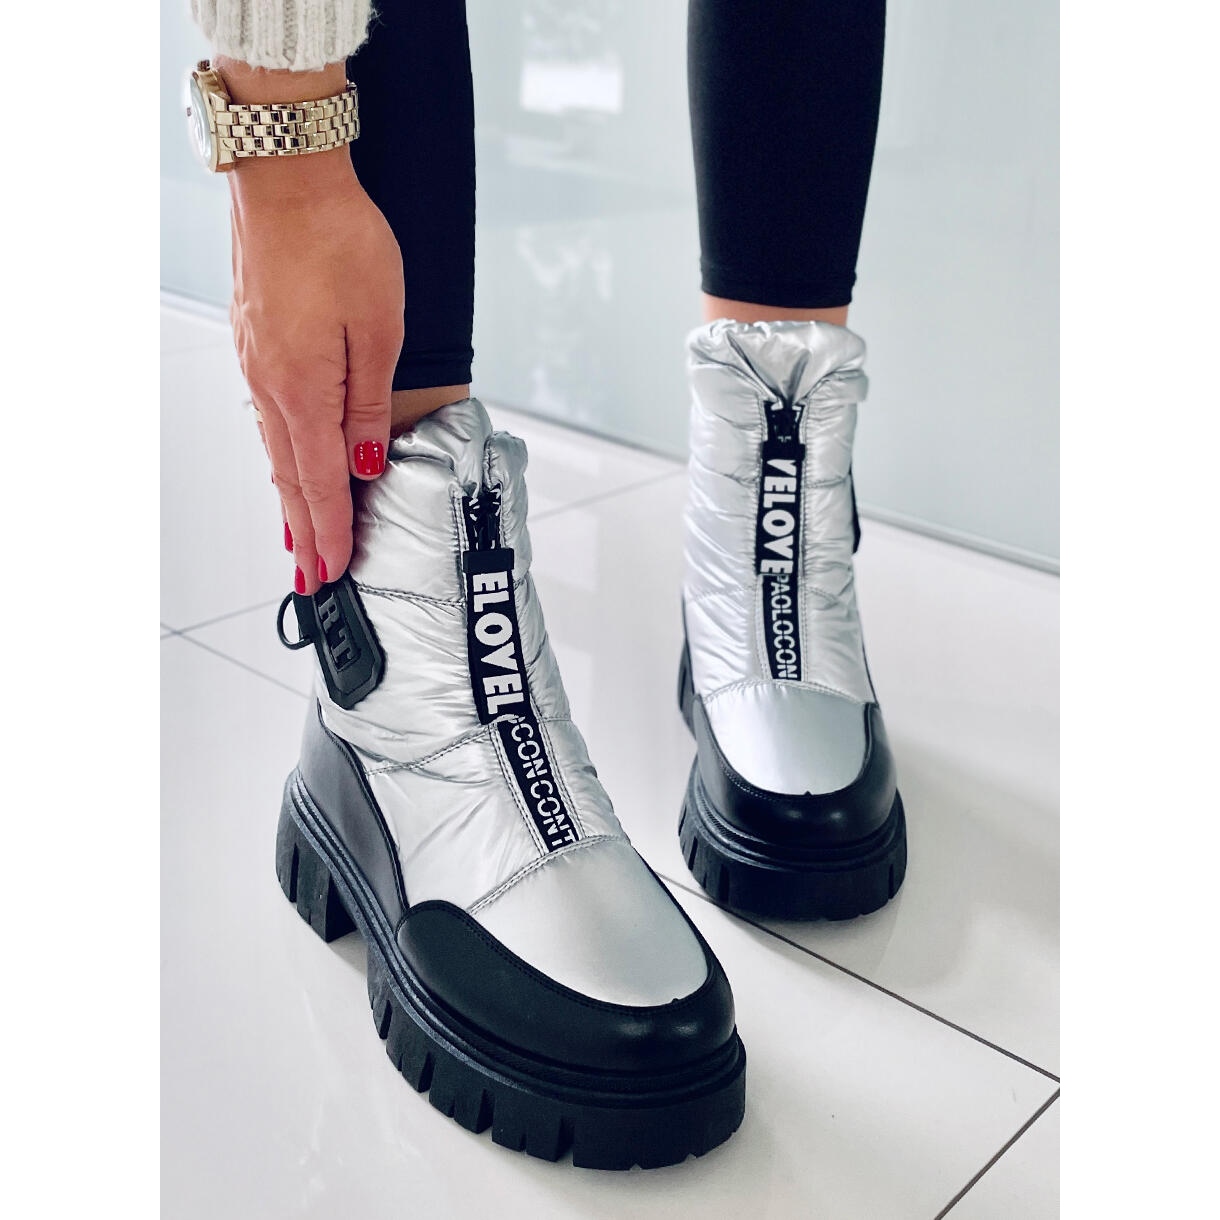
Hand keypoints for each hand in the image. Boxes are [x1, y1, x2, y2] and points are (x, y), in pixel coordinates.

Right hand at [222, 59, 403, 595]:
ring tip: (301, 541)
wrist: (288, 178)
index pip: (321, 482)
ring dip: (291, 501)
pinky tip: (286, 468)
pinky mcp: (257, 344)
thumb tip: (364, 461)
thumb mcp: (378, 330)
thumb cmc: (341, 243)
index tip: (335, 573)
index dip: (332, 532)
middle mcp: (271, 386)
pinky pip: (271, 419)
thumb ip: (369, 404)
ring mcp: (257, 365)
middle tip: (312, 580)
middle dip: (307, 533)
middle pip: (291, 478)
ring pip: (278, 451)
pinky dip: (282, 457)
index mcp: (304, 391)